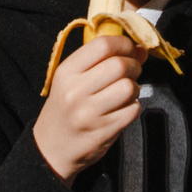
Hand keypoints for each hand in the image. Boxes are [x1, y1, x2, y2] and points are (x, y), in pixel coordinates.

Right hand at [33, 31, 144, 181]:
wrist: (51, 148)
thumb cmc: (64, 109)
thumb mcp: (72, 80)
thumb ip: (103, 61)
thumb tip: (140, 50)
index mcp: (66, 72)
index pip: (103, 45)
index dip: (124, 43)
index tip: (129, 49)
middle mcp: (75, 91)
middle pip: (120, 65)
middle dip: (134, 65)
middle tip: (131, 71)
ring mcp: (90, 113)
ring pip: (129, 87)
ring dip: (135, 87)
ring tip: (126, 92)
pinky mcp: (104, 130)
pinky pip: (133, 109)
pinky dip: (134, 106)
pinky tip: (123, 108)